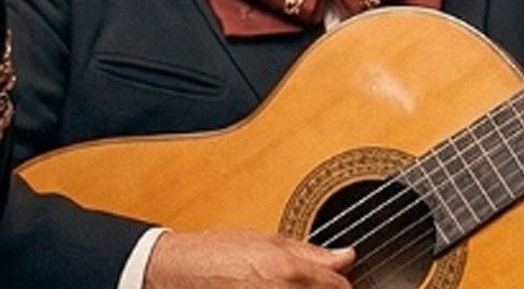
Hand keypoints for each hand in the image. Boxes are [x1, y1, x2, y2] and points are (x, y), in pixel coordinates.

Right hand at [145, 228, 352, 288]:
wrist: (176, 273)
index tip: (332, 281)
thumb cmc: (216, 253)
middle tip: (303, 283)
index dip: (338, 283)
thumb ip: (311, 252)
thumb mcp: (265, 240)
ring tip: (277, 284)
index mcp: (287, 270)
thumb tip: (347, 256)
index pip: (340, 286)